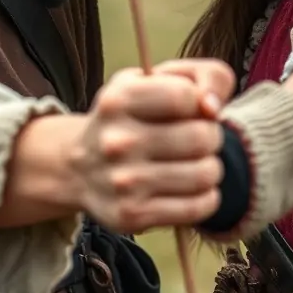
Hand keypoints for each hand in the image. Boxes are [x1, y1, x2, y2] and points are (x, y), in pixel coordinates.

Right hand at [70, 61, 233, 232]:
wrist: (79, 166)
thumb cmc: (128, 117)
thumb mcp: (151, 80)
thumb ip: (200, 76)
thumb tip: (213, 106)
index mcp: (118, 100)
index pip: (185, 96)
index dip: (200, 102)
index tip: (193, 109)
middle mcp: (117, 141)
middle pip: (200, 137)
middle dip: (211, 136)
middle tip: (200, 138)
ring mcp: (123, 182)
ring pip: (204, 174)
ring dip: (211, 168)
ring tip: (198, 163)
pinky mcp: (132, 216)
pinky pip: (196, 207)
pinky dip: (207, 198)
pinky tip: (195, 189)